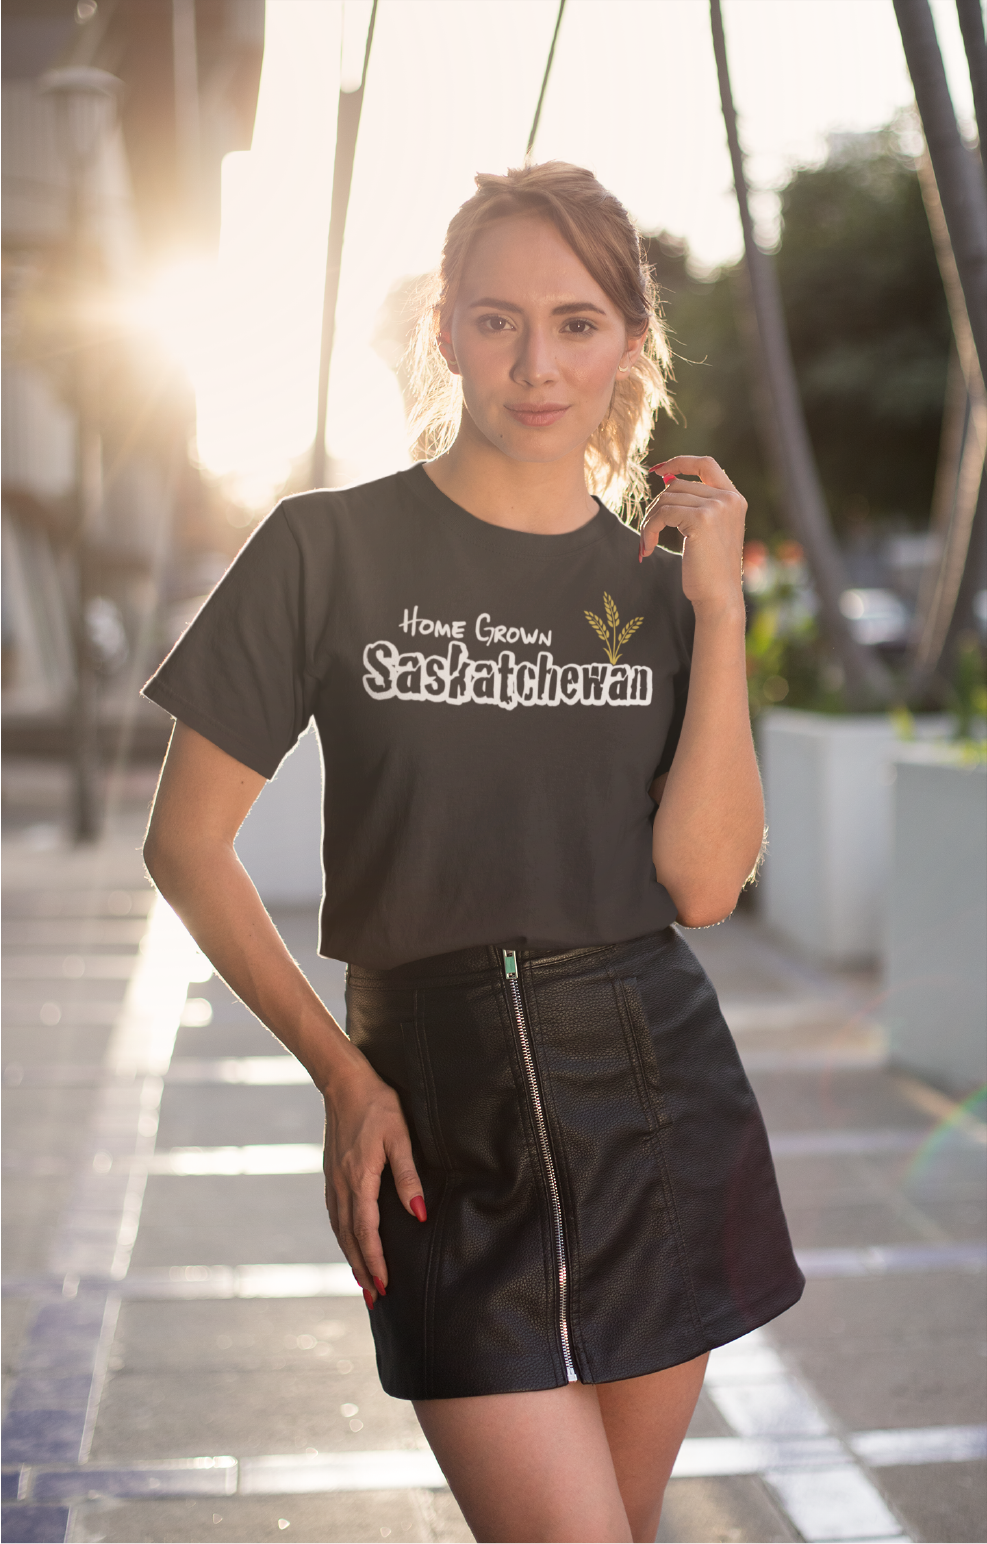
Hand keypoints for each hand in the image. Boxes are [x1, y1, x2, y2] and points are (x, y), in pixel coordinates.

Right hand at [323, 1059, 424, 1305]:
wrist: (344, 1081)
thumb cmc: (378, 1104)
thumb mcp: (400, 1136)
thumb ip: (408, 1175)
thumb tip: (418, 1213)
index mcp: (359, 1177)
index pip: (366, 1230)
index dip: (375, 1261)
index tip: (384, 1286)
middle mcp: (342, 1184)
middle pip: (349, 1237)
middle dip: (362, 1269)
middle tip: (373, 1299)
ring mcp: (333, 1179)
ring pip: (339, 1228)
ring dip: (350, 1257)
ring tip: (362, 1281)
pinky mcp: (331, 1173)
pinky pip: (335, 1214)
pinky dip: (343, 1236)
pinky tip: (349, 1243)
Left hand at [639, 455, 746, 614]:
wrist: (719, 597)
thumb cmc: (709, 571)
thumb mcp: (708, 531)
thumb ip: (696, 505)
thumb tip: (666, 480)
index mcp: (734, 499)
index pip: (706, 464)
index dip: (680, 462)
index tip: (657, 470)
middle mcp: (729, 499)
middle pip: (677, 485)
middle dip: (656, 507)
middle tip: (648, 532)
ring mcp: (717, 507)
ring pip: (666, 499)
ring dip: (650, 521)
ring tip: (647, 543)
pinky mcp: (701, 519)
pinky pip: (662, 514)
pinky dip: (649, 530)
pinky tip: (648, 548)